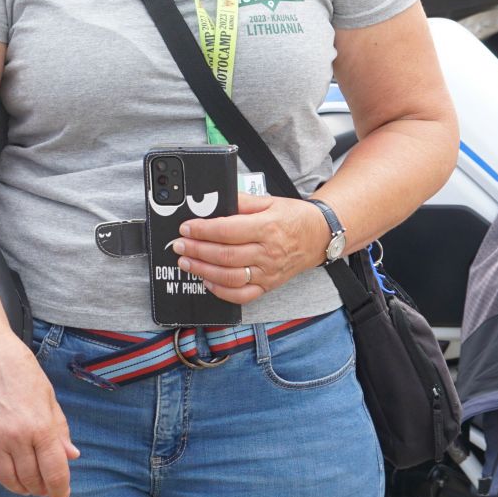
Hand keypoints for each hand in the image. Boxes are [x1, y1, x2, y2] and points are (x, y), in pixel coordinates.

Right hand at [0, 335, 79, 496]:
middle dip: (41, 489)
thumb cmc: (18, 368)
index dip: (60, 491)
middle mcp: (16, 436)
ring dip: (19, 486)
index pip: (55, 472)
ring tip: (25, 482)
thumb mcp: (48, 396)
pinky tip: (2, 469)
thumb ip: (59, 429)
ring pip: (7, 480)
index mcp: (40, 426)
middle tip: (44, 486)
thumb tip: (71, 455)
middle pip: (31, 480)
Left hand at [170, 193, 330, 303]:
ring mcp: (268, 273)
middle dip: (197, 250)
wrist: (319, 237)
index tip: (186, 228)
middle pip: (225, 255)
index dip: (203, 230)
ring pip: (230, 277)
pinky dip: (221, 291)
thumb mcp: (269, 201)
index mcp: (267, 227)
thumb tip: (216, 201)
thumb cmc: (293, 217)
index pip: (228, 231)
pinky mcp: (268, 286)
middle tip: (178, 245)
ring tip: (186, 262)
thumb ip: (242, 201)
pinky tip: (207, 281)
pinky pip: (242, 295)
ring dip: (203, 270)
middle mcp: (268, 253)